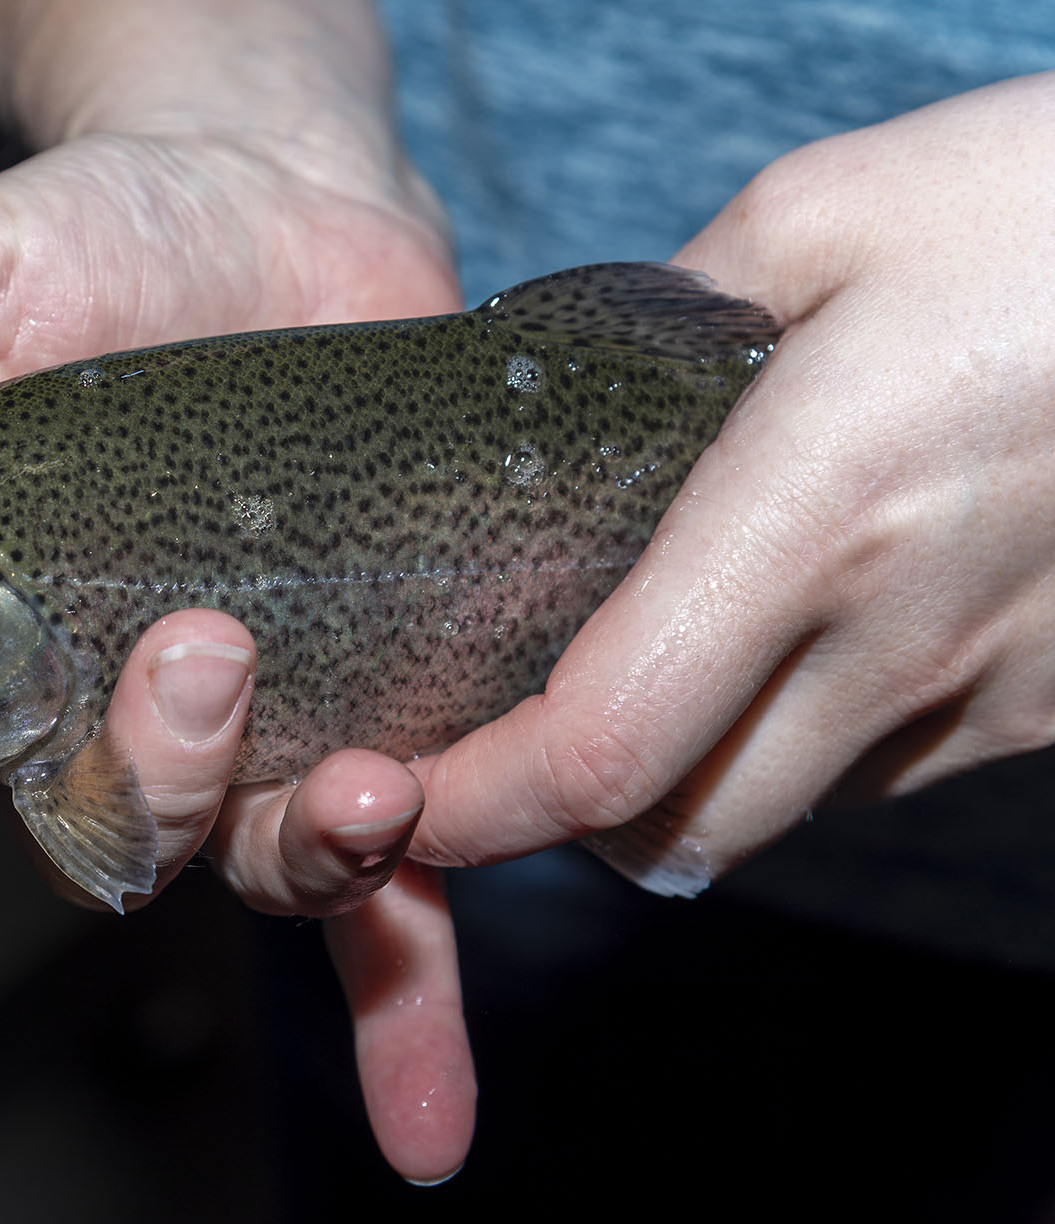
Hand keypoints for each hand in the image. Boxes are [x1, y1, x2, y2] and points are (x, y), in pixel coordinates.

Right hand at [0, 125, 474, 1178]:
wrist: (270, 226)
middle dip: (139, 783)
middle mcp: (80, 713)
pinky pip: (384, 901)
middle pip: (84, 830)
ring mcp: (233, 731)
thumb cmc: (97, 254)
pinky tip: (429, 1127)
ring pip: (243, 859)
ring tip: (370, 790)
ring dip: (302, 858)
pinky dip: (405, 1016)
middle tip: (194, 657)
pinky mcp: (360, 719)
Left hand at [219, 72, 1054, 896]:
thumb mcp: (827, 212)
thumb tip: (577, 388)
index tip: (412, 799)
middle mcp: (902, 633)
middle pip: (677, 826)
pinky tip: (793, 647)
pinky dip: (803, 744)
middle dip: (565, 815)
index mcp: (812, 511)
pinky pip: (889, 771)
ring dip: (686, 780)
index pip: (604, 743)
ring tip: (643, 682)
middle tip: (506, 745)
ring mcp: (998, 683)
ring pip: (783, 810)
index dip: (485, 806)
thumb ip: (670, 321)